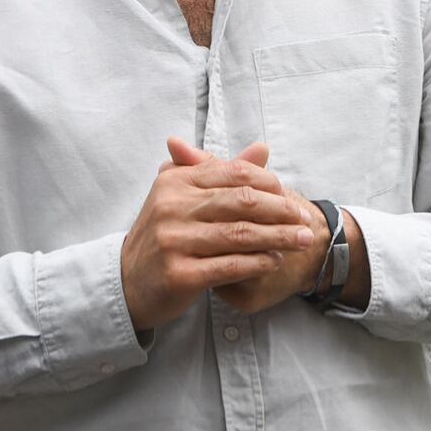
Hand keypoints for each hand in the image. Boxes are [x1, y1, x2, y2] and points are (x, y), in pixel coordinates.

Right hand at [120, 137, 314, 331]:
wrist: (126, 282)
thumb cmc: (164, 235)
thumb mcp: (184, 196)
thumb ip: (223, 173)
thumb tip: (262, 148)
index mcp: (175, 181)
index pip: (233, 173)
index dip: (268, 183)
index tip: (289, 196)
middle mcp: (171, 207)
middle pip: (241, 202)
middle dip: (281, 210)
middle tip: (305, 219)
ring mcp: (173, 241)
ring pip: (240, 234)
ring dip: (278, 237)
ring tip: (301, 240)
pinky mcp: (179, 274)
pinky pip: (230, 266)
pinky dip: (258, 262)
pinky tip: (275, 261)